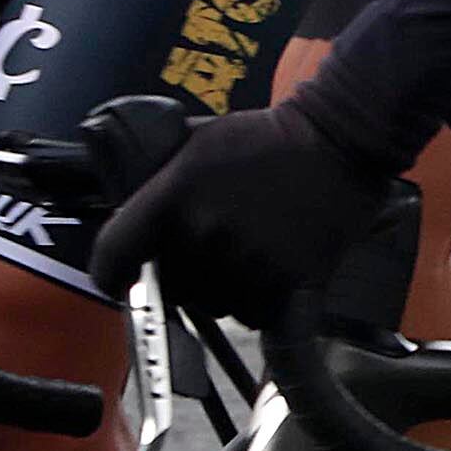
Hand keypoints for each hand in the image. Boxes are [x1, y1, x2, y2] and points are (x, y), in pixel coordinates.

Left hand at [90, 102, 394, 328]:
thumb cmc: (268, 136)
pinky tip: (270, 269)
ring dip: (222, 289)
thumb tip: (126, 205)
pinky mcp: (289, 280)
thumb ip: (157, 175)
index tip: (119, 277)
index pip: (112, 255)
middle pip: (169, 286)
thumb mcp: (197, 139)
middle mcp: (205, 233)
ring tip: (245, 255)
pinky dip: (258, 301)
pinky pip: (254, 313)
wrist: (341, 138)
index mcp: (173, 195)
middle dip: (182, 274)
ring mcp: (248, 260)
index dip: (110, 273)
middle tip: (208, 249)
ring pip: (213, 304)